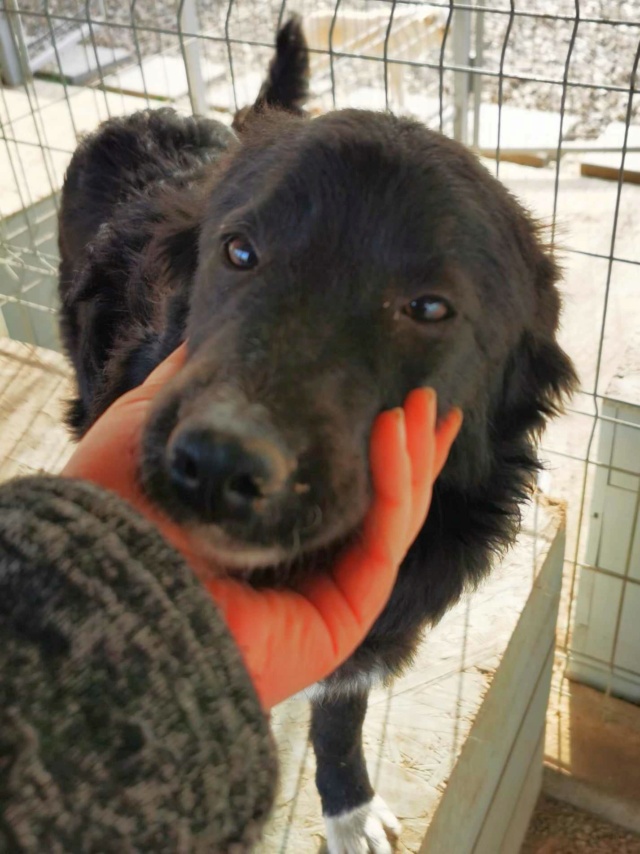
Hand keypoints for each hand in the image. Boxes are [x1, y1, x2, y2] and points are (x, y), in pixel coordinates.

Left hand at [63, 348, 461, 708]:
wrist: (102, 589)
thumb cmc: (111, 516)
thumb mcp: (146, 429)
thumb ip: (183, 387)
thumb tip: (202, 340)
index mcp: (259, 532)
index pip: (332, 487)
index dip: (368, 448)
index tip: (397, 405)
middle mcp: (295, 567)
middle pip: (375, 507)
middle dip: (410, 453)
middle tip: (431, 401)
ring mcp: (321, 597)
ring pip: (390, 524)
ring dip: (414, 461)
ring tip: (426, 406)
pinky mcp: (341, 620)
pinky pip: (382, 545)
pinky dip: (395, 486)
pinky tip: (394, 431)